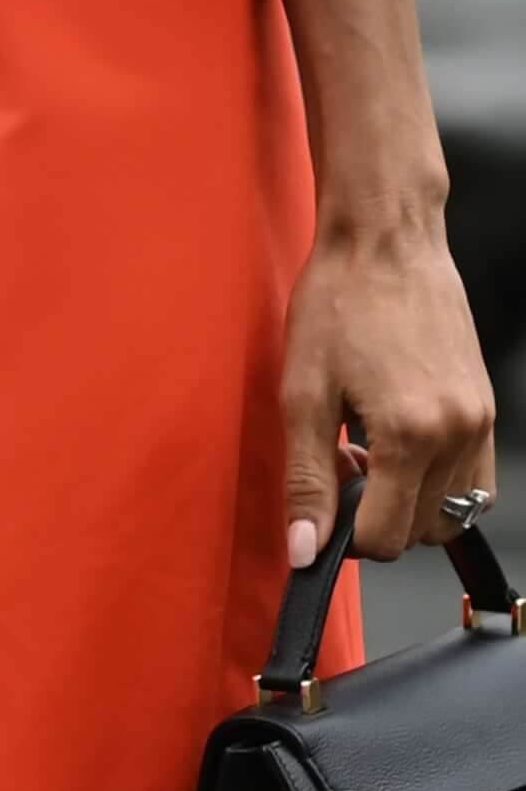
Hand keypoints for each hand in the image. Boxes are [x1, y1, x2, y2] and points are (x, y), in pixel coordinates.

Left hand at [281, 212, 497, 565]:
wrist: (385, 239)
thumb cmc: (339, 302)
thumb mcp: (303, 392)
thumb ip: (307, 479)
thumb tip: (304, 551)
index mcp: (410, 435)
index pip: (385, 539)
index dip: (345, 532)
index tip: (325, 496)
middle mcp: (458, 434)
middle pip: (421, 532)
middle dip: (377, 515)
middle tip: (343, 459)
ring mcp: (480, 422)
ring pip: (451, 512)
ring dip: (409, 501)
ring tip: (370, 448)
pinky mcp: (487, 408)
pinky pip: (474, 481)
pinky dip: (438, 482)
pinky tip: (401, 441)